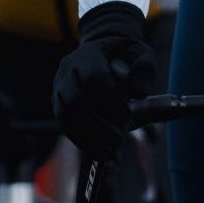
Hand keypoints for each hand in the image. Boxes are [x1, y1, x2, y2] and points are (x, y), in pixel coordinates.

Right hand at [53, 2, 154, 152]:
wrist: (103, 52)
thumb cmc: (125, 55)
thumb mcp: (141, 53)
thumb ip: (145, 69)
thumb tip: (140, 92)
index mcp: (88, 54)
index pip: (93, 78)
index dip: (109, 100)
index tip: (128, 115)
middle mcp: (68, 70)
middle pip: (74, 100)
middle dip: (96, 124)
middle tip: (117, 140)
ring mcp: (59, 87)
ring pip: (65, 115)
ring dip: (87, 136)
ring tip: (108, 150)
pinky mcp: (58, 104)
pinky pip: (64, 124)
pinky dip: (80, 139)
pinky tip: (97, 151)